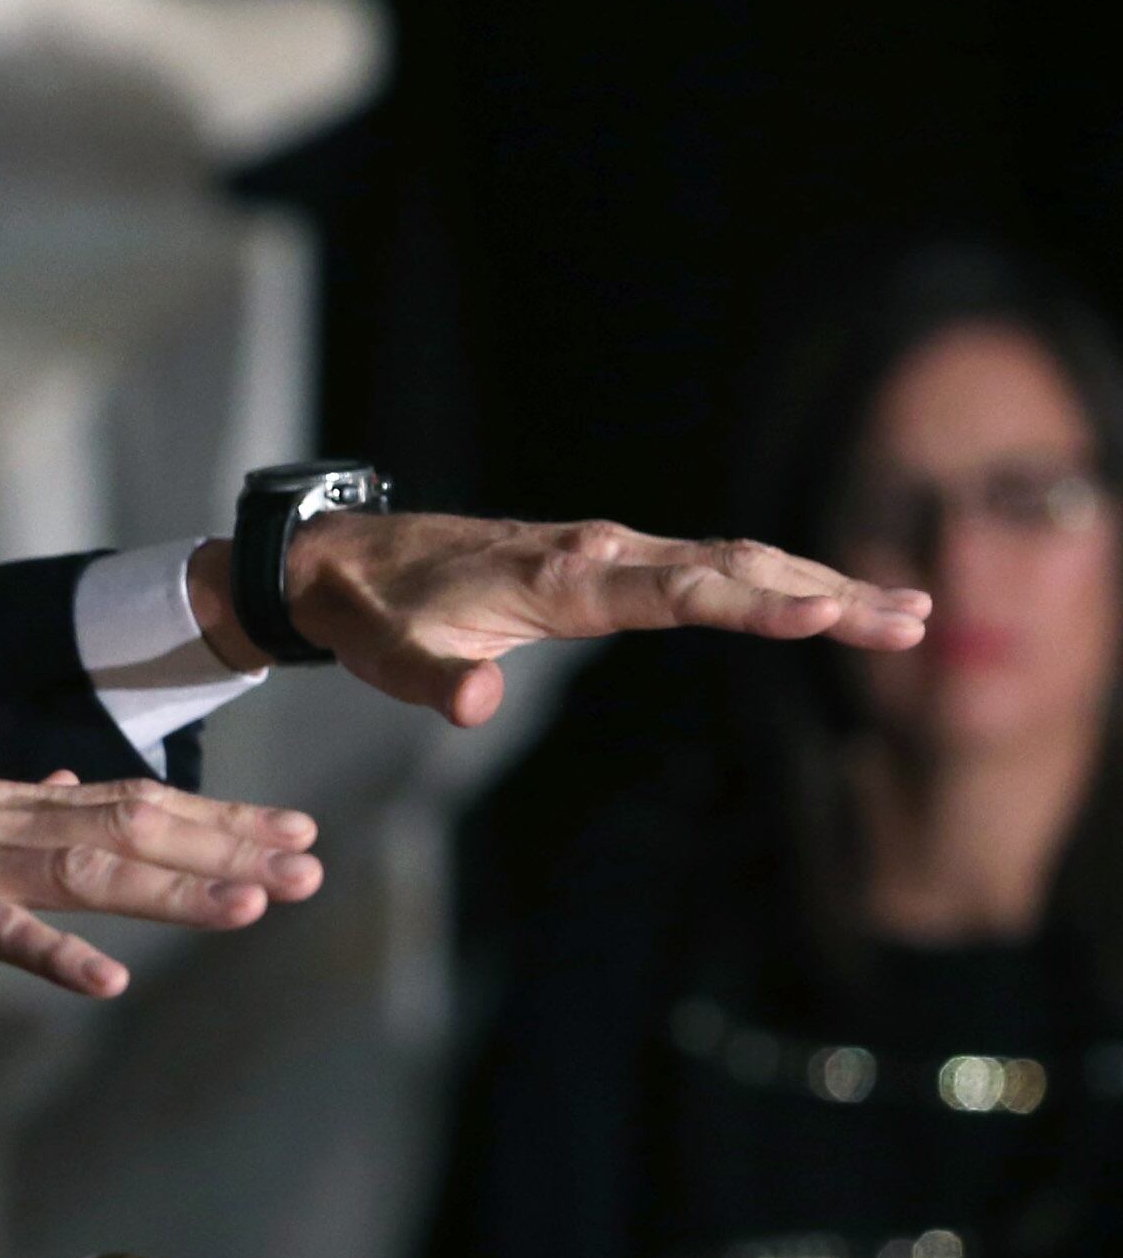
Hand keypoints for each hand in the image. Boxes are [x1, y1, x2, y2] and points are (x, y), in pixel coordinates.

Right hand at [0, 772, 322, 1034]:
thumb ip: (4, 824)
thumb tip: (73, 792)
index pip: (126, 801)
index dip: (215, 819)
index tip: (289, 837)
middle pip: (126, 822)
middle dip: (226, 845)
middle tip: (309, 866)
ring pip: (82, 865)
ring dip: (174, 888)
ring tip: (250, 909)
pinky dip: (55, 955)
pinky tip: (108, 985)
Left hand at [190, 516, 931, 726]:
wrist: (343, 561)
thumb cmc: (372, 614)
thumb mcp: (390, 659)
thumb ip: (438, 685)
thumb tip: (477, 706)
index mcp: (564, 575)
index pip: (680, 589)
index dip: (756, 603)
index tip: (831, 610)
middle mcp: (600, 551)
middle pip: (734, 567)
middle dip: (827, 592)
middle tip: (915, 622)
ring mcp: (608, 552)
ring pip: (731, 560)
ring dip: (817, 581)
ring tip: (906, 610)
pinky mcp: (605, 563)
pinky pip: (705, 567)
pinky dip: (772, 579)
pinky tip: (819, 597)